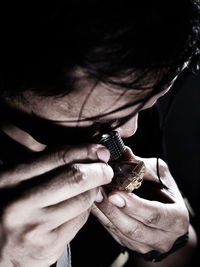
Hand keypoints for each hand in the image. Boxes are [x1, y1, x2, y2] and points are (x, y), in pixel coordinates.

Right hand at [0, 144, 112, 266]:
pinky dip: (86, 210)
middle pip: (75, 177)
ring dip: (93, 191)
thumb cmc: (11, 211)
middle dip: (98, 170)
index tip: (99, 151)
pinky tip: (82, 206)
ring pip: (83, 199)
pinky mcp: (48, 245)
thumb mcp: (17, 182)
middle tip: (106, 169)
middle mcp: (20, 202)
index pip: (57, 157)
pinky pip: (81, 219)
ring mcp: (34, 226)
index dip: (84, 151)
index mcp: (10, 179)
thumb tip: (82, 153)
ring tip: (92, 188)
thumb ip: (44, 166)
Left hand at [92, 147, 188, 253]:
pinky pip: (113, 233)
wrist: (167, 216)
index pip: (154, 215)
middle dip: (113, 209)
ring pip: (120, 233)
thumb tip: (123, 151)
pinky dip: (102, 218)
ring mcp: (146, 245)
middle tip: (98, 191)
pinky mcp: (131, 245)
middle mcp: (163, 238)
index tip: (115, 193)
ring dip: (104, 213)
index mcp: (176, 219)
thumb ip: (142, 166)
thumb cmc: (165, 192)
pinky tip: (93, 204)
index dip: (134, 205)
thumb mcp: (160, 175)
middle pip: (134, 228)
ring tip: (93, 195)